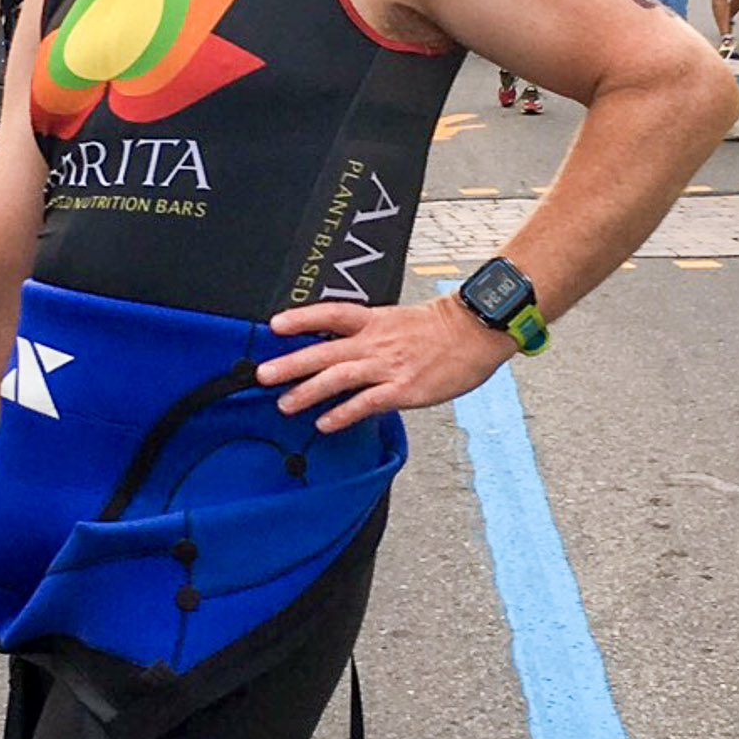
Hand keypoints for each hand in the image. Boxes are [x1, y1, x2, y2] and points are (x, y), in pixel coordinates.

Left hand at [259, 294, 511, 429]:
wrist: (476, 331)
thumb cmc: (441, 330)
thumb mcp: (398, 322)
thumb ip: (369, 335)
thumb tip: (342, 350)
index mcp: (374, 321)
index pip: (331, 314)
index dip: (302, 318)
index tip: (275, 325)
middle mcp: (375, 342)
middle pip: (325, 351)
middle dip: (290, 364)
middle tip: (262, 375)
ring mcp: (388, 365)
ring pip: (339, 378)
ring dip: (308, 392)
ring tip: (284, 405)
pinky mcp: (403, 388)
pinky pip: (367, 403)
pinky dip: (343, 413)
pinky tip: (324, 423)